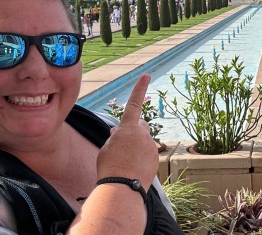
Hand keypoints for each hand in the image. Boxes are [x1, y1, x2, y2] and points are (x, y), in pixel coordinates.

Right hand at [96, 73, 157, 189]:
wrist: (122, 187)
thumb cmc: (109, 166)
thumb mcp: (106, 149)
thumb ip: (114, 137)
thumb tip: (117, 132)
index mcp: (128, 128)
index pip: (134, 103)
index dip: (139, 88)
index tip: (146, 75)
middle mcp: (143, 134)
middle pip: (140, 126)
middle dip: (133, 131)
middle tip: (123, 144)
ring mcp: (151, 146)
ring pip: (144, 142)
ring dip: (136, 147)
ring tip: (125, 162)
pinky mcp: (156, 158)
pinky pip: (148, 154)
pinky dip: (141, 158)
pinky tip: (132, 169)